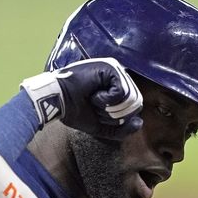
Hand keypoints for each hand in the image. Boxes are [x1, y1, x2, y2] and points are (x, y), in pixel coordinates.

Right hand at [20, 57, 142, 138]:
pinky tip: (94, 95)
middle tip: (95, 108)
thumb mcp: (101, 126)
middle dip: (114, 115)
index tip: (98, 114)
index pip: (133, 108)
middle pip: (135, 105)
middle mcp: (119, 77)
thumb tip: (140, 122)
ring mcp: (116, 70)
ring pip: (130, 99)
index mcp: (117, 88)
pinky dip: (108, 100)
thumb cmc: (74, 111)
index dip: (118, 119)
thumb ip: (122, 129)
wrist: (57, 102)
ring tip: (94, 101)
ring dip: (110, 108)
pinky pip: (122, 93)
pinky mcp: (111, 68)